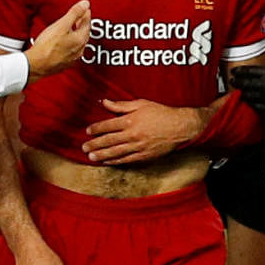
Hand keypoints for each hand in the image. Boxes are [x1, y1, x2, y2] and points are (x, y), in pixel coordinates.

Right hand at [25, 0, 89, 80]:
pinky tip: (64, 41)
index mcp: (80, 39)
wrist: (36, 64)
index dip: (85, 14)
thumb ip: (74, 13)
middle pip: (84, 33)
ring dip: (76, 34)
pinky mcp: (64, 63)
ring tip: (72, 27)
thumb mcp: (62, 25)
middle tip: (80, 17)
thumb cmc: (47, 46)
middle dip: (82, 24)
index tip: (85, 9)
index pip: (87, 23)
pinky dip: (70, 43)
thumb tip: (85, 4)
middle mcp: (79, 50)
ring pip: (78, 42)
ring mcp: (72, 57)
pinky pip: (71, 50)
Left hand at [82, 99, 202, 163]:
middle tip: (84, 147)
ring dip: (102, 155)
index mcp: (131, 120)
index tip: (87, 131)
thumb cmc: (161, 112)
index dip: (96, 128)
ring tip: (91, 157)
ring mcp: (138, 147)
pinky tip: (107, 162)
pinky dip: (116, 161)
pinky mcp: (145, 155)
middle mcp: (133, 135)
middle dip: (95, 144)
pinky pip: (127, 160)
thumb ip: (121, 105)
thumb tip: (105, 102)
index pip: (108, 125)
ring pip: (116, 152)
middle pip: (109, 140)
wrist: (180, 127)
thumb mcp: (141, 104)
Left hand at [229, 63, 264, 130]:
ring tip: (237, 92)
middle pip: (247, 83)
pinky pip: (258, 107)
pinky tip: (249, 104)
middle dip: (237, 82)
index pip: (251, 71)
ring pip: (250, 96)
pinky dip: (252, 105)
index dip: (240, 71)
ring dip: (242, 94)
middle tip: (231, 81)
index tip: (234, 71)